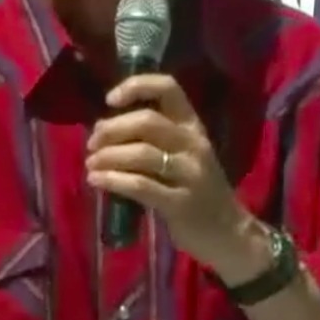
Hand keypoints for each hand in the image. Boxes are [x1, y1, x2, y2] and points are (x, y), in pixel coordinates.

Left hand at [85, 74, 254, 269]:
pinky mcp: (182, 203)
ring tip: (90, 164)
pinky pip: (141, 186)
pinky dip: (113, 181)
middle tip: (92, 143)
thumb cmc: (196, 190)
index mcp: (192, 126)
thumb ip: (153, 138)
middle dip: (112, 129)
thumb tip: (104, 129)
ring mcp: (190, 174)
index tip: (109, 100)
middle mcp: (194, 144)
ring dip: (108, 156)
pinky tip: (96, 181)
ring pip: (141, 153)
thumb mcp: (183, 155)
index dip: (136, 86)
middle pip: (147, 121)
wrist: (228, 233)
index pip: (168, 88)